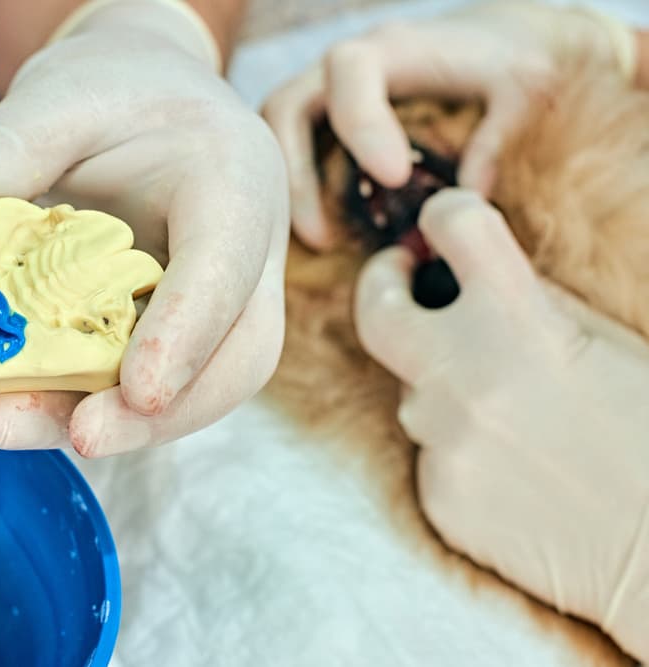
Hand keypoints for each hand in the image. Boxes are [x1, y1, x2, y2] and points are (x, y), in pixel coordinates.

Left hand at [0, 0, 288, 456]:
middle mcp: (248, 252)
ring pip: (201, 387)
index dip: (188, 334)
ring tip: (10, 427)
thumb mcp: (57, 98)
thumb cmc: (115, 91)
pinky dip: (92, 405)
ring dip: (117, 427)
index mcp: (233, 179)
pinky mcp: (190, 331)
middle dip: (160, 415)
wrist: (149, 99)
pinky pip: (158, 383)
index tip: (137, 393)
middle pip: (234, 357)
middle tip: (79, 439)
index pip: (225, 266)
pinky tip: (16, 407)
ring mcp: (227, 299)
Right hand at [261, 0, 635, 248]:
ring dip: (287, 191)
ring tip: (322, 241)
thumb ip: (501, 135)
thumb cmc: (511, 65)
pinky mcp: (321, 120)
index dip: (363, 123)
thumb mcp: (527, 89)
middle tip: (325, 238)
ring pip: (275, 134)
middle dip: (298, 176)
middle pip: (286, 108)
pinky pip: (288, 151)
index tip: (394, 177)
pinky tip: (326, 231)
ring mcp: (324, 91)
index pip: (352, 70)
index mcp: (392, 47)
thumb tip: (467, 199)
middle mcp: (344, 65)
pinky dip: (295, 191)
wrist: (495, 43)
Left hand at [354, 189, 648, 661]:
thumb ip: (532, 298)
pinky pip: (430, 456)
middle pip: (375, 312)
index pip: (452, 226)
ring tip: (512, 414)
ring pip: (413, 395)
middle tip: (398, 279)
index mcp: (519, 320)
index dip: (443, 215)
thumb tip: (474, 267)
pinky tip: (514, 469)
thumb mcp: (607, 341)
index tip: (439, 225)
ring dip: (444, 389)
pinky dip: (460, 450)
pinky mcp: (437, 497)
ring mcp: (442, 442)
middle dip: (381, 285)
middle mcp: (464, 376)